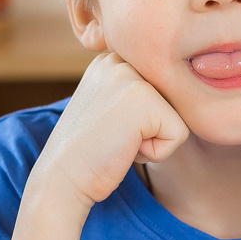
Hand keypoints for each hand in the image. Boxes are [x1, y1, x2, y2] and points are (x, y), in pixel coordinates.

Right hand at [35, 52, 188, 209]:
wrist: (62, 179)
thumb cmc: (87, 153)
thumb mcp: (106, 109)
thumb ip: (133, 95)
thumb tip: (175, 93)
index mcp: (109, 60)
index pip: (157, 90)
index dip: (141, 121)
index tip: (107, 129)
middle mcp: (119, 60)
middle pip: (170, 101)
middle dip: (149, 128)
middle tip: (113, 137)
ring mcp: (131, 77)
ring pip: (176, 116)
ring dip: (153, 140)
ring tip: (118, 141)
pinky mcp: (146, 100)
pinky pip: (179, 134)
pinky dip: (157, 153)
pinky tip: (124, 148)